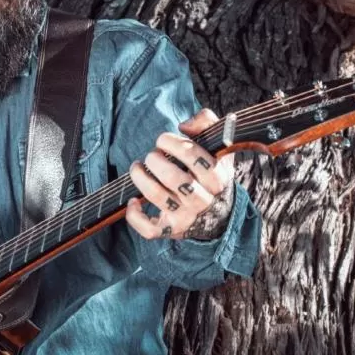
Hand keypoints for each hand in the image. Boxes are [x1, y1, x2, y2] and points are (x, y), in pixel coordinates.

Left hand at [125, 108, 234, 239]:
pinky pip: (149, 229)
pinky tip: (133, 201)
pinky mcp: (171, 230)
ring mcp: (186, 217)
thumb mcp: (218, 147)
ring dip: (140, 177)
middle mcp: (203, 200)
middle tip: (152, 155)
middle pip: (173, 178)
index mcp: (217, 179)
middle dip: (155, 160)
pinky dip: (135, 216)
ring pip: (157, 197)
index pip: (195, 157)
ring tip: (137, 167)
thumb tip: (184, 126)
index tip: (163, 139)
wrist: (221, 215)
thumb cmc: (212, 173)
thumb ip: (206, 123)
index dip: (173, 143)